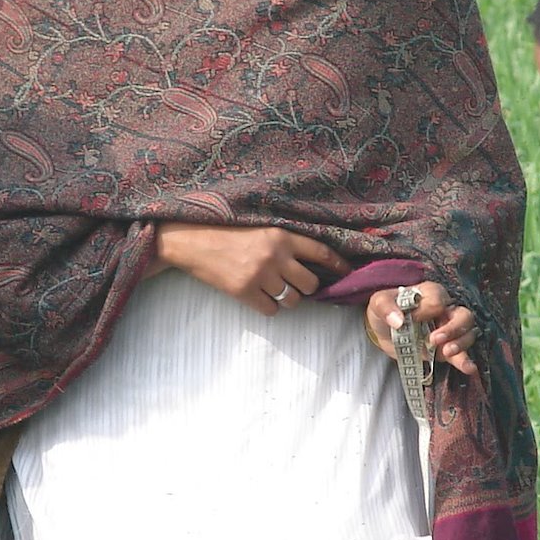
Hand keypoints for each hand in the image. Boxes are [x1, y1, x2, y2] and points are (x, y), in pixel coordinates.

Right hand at [153, 222, 347, 313]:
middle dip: (307, 287)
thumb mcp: (260, 230)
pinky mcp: (244, 292)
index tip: (346, 272)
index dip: (337, 265)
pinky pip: (271, 310)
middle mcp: (274, 255)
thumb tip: (312, 264)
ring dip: (288, 299)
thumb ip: (284, 244)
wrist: (193, 242)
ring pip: (292, 300)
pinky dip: (268, 307)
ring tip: (274, 290)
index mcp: (281, 236)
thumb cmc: (227, 234)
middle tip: (296, 284)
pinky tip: (257, 296)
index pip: (320, 252)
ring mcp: (260, 275)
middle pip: (310, 283)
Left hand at [365, 282, 479, 376]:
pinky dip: (465, 361)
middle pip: (463, 315)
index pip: (438, 299)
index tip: (411, 319)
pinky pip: (461, 354)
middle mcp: (445, 310)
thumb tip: (398, 321)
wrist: (382, 332)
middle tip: (435, 339)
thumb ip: (386, 307)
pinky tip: (469, 368)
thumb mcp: (378, 303)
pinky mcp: (446, 349)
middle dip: (453, 328)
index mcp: (430, 293)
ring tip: (445, 352)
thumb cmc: (385, 311)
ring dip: (460, 344)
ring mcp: (449, 330)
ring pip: (468, 333)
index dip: (426, 310)